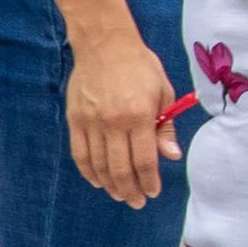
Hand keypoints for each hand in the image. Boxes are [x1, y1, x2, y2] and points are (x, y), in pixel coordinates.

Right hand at [66, 30, 179, 206]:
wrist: (105, 45)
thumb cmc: (140, 66)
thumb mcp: (163, 91)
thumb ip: (165, 126)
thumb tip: (172, 155)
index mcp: (139, 115)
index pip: (144, 159)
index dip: (149, 180)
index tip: (153, 192)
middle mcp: (113, 122)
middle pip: (120, 168)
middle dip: (130, 189)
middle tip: (137, 201)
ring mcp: (90, 122)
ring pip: (98, 165)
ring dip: (110, 184)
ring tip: (120, 194)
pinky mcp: (75, 120)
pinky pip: (80, 154)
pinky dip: (88, 171)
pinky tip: (98, 180)